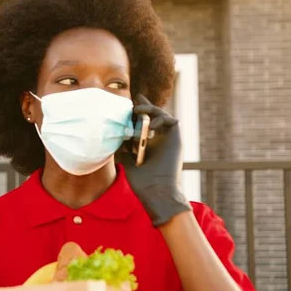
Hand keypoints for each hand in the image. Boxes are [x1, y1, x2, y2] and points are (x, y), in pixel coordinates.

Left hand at [117, 94, 190, 226]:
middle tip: (136, 99)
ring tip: (138, 111)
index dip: (139, 113)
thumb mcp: (127, 160)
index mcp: (149, 145)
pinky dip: (162, 119)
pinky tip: (151, 126)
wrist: (156, 191)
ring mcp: (169, 140)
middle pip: (154, 117)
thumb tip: (114, 135)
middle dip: (146, 106)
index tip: (130, 105)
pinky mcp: (177, 140)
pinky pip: (173, 121)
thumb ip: (123, 147)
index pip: (144, 124)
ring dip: (151, 110)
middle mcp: (160, 140)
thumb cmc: (142, 181)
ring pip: (163, 116)